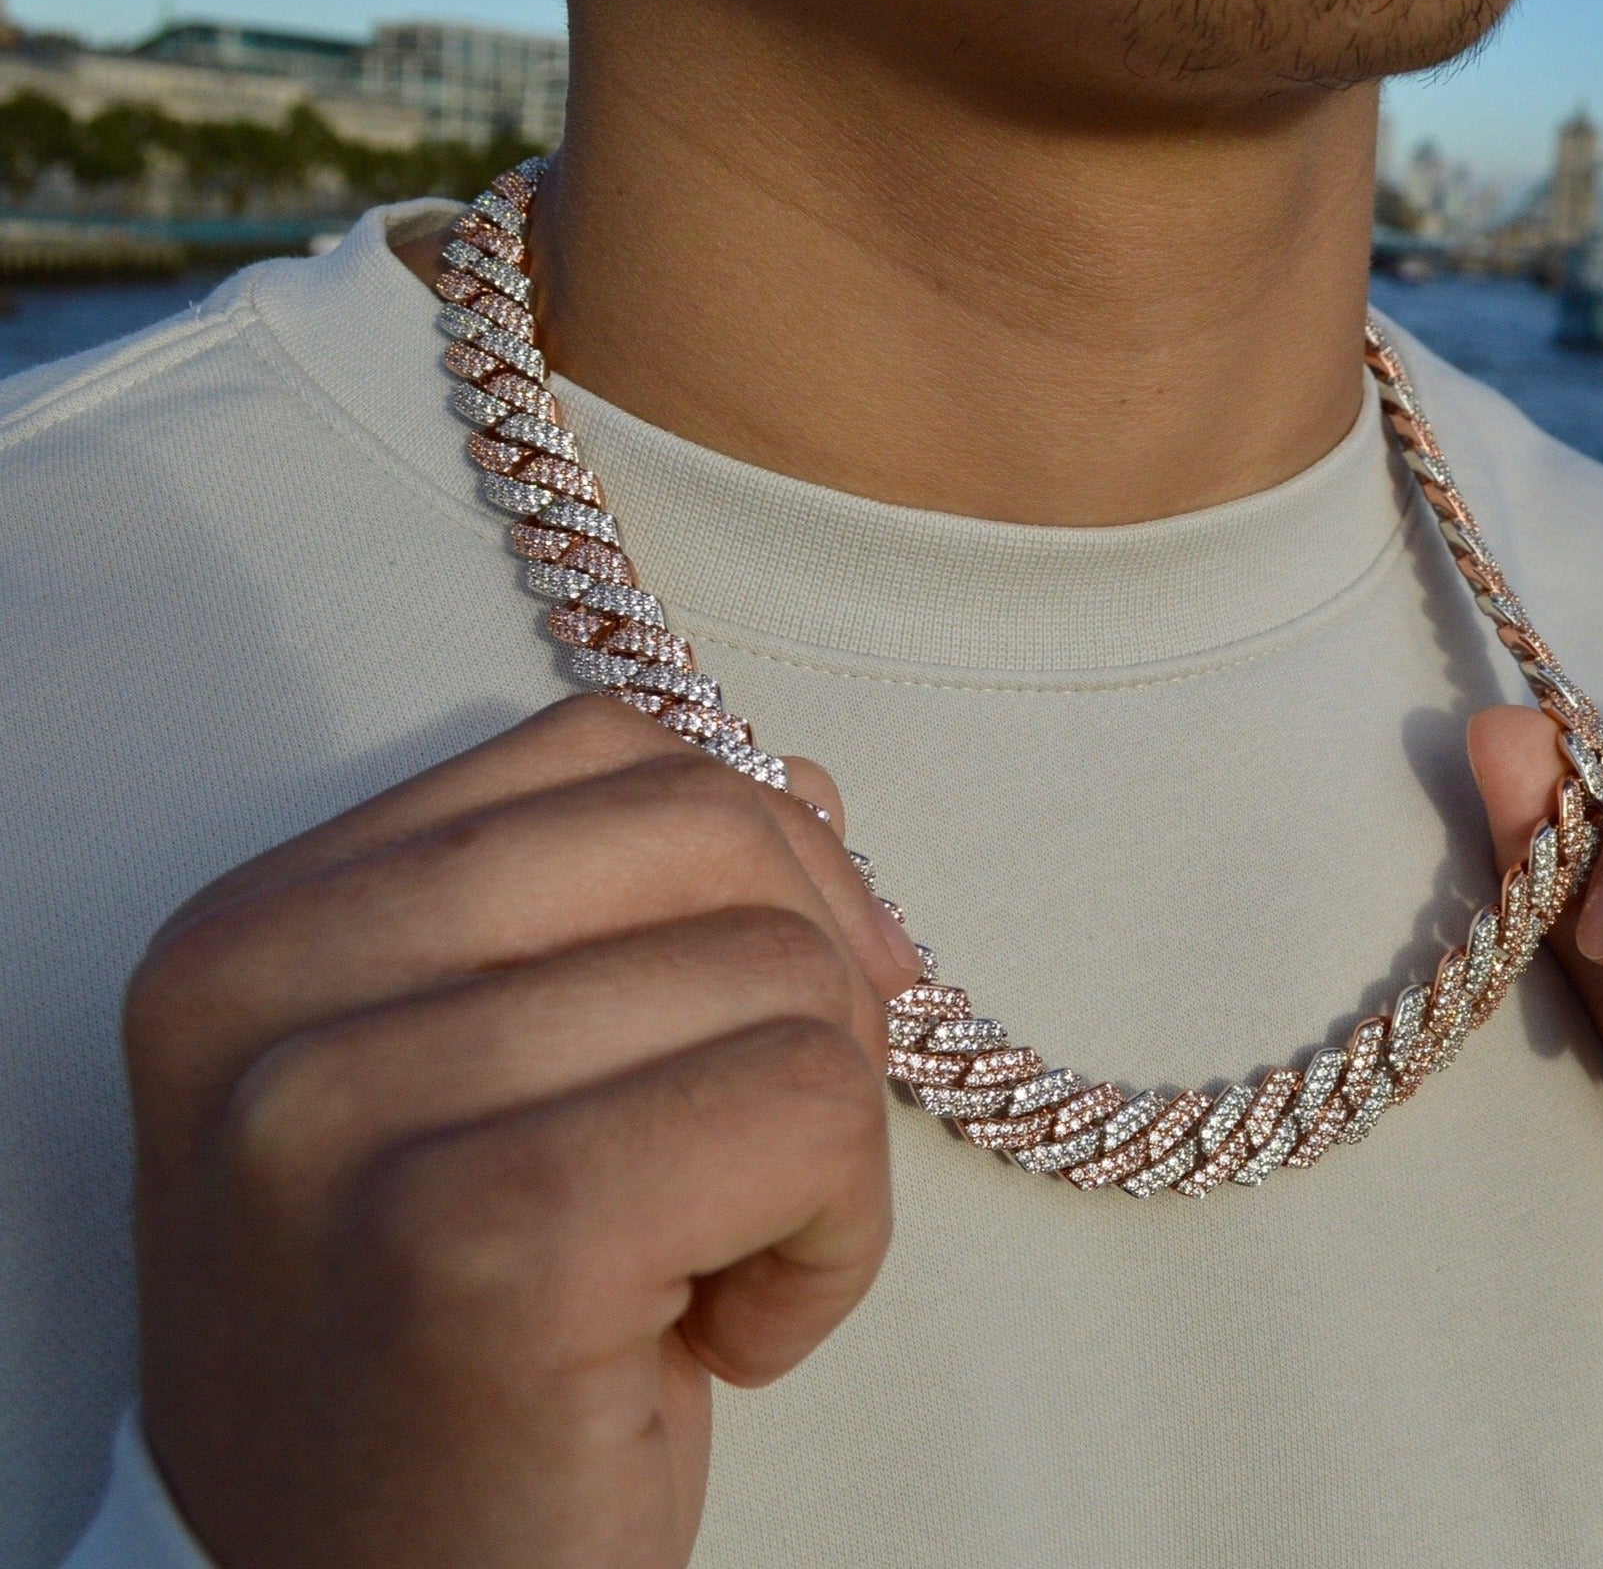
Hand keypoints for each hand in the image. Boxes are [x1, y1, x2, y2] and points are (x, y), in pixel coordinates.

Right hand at [124, 694, 920, 1567]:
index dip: (761, 848)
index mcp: (259, 931)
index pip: (602, 749)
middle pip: (699, 827)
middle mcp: (267, 1000)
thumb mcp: (490, 1090)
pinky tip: (738, 1329)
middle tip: (784, 1137)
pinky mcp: (483, 1244)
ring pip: (781, 972)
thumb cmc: (449, 1359)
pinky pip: (808, 1109)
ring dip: (823, 1139)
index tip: (805, 986)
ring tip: (721, 1261)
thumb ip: (620, 907)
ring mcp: (348, 1117)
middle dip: (820, 973)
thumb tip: (801, 783)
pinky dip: (837, 1232)